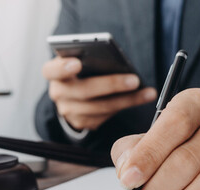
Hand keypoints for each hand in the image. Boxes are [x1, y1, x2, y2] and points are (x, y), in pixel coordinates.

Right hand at [42, 57, 157, 129]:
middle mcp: (58, 92)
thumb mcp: (81, 59)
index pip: (51, 70)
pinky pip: (105, 116)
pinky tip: (142, 98)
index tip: (78, 63)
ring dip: (126, 99)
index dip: (63, 68)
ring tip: (147, 92)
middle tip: (134, 80)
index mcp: (53, 72)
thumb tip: (115, 59)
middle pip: (83, 91)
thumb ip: (91, 58)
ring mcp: (68, 110)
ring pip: (99, 107)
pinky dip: (125, 106)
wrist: (74, 93)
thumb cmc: (83, 69)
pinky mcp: (81, 122)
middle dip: (111, 85)